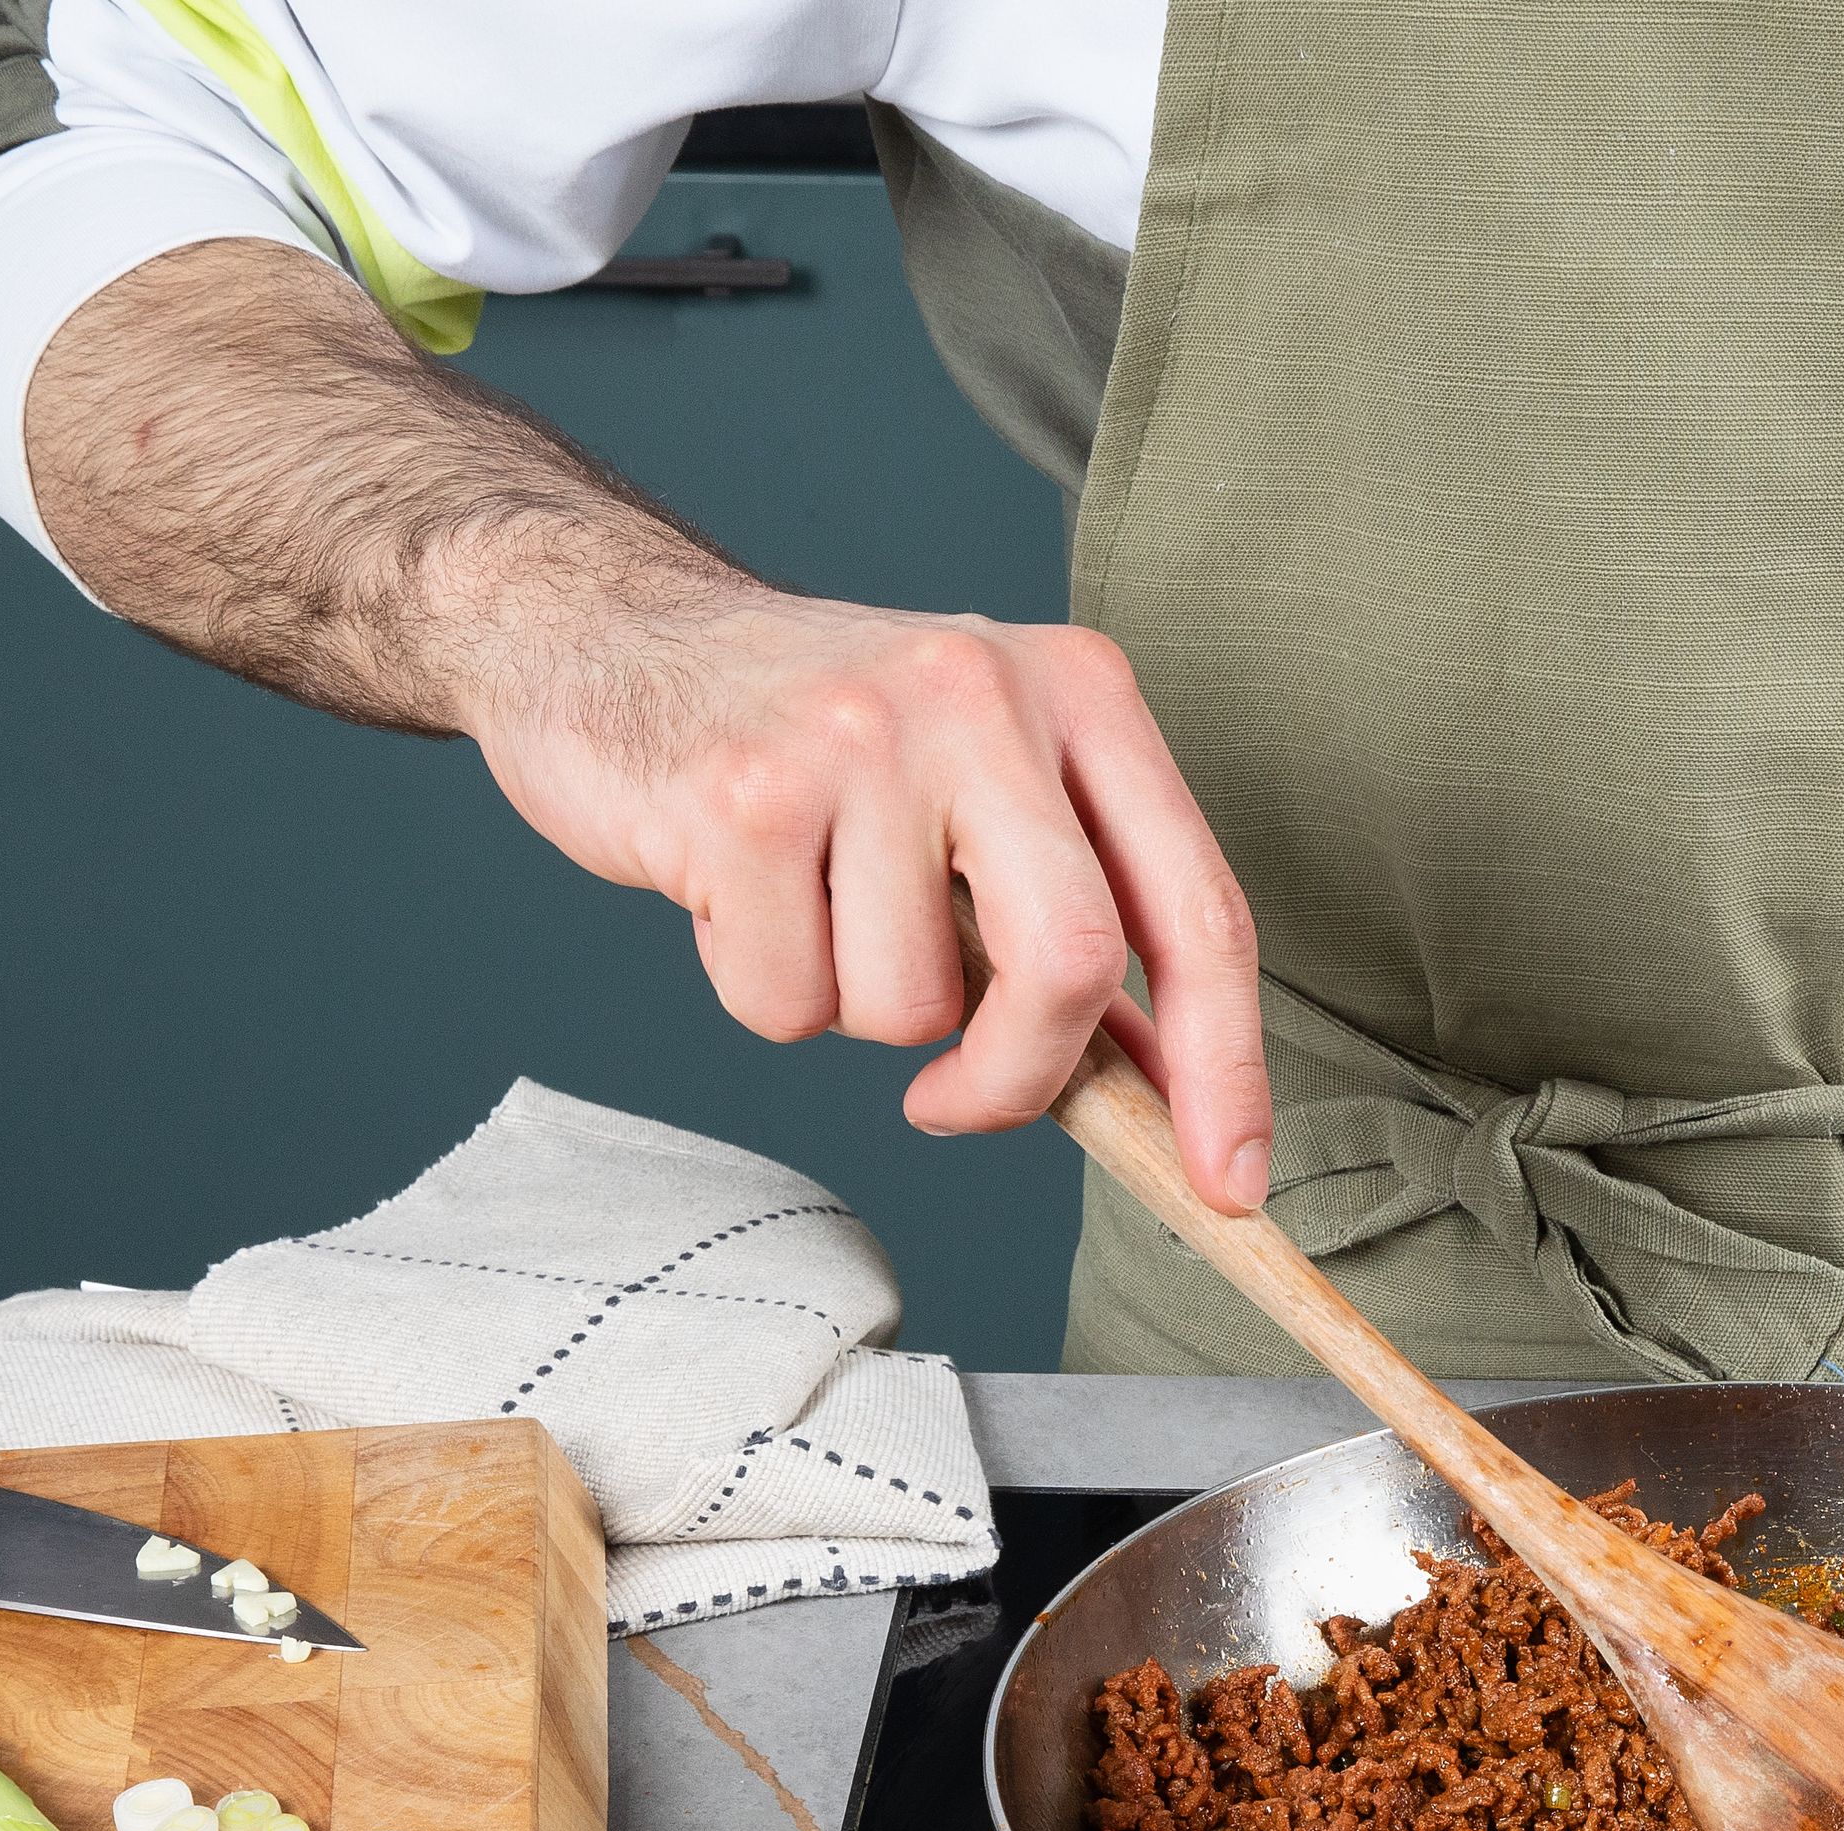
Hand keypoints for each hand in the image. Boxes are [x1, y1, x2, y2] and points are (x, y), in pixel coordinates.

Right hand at [467, 575, 1274, 1208]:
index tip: (1233, 1185)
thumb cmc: (818, 736)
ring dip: (856, 1013)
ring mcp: (860, 735)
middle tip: (955, 1102)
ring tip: (813, 910)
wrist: (611, 632)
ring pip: (909, 1009)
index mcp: (1081, 691)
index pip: (1199, 909)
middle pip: (1071, 963)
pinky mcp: (740, 794)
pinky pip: (787, 1003)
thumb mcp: (984, 789)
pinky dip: (765, 993)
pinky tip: (741, 899)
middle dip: (1020, 1080)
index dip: (1225, 1068)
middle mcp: (985, 692)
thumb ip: (1077, 918)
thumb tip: (1163, 1087)